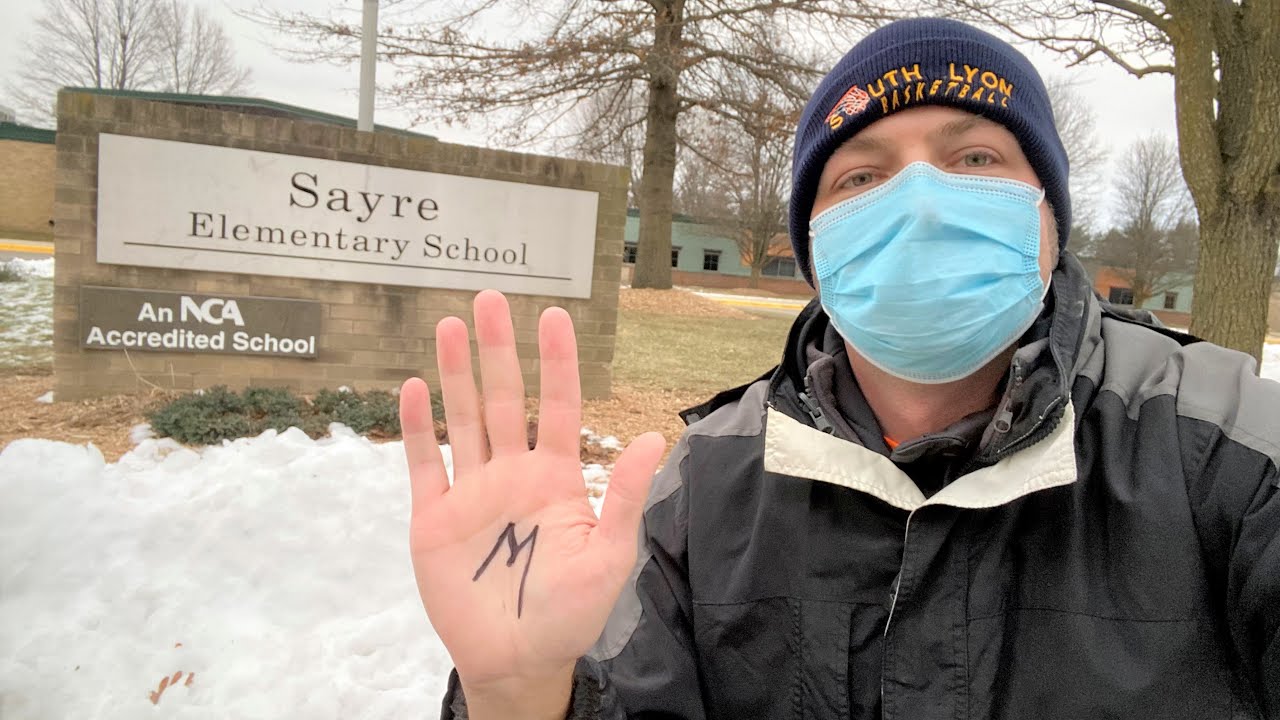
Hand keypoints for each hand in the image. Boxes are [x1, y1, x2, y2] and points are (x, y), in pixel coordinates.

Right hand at [399, 290, 664, 708]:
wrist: (517, 661)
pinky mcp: (435, 519)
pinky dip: (418, 429)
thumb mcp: (608, 557)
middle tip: (490, 300)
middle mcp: (511, 474)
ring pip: (462, 421)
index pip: (555, 406)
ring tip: (450, 325)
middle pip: (502, 400)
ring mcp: (471, 493)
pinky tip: (415, 388)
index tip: (554, 316)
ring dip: (455, 374)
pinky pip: (424, 465)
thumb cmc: (570, 613)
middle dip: (496, 351)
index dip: (555, 362)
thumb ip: (623, 496)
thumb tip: (656, 438)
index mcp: (555, 477)